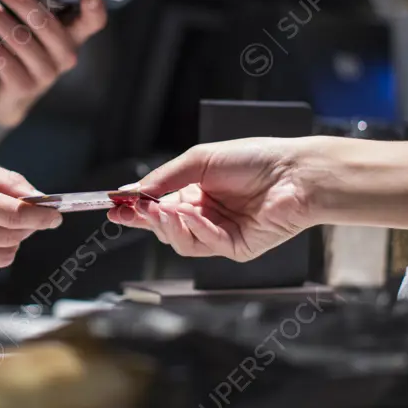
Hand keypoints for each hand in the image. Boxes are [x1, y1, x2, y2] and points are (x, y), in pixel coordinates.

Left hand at [0, 0, 107, 126]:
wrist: (8, 96)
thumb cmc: (22, 50)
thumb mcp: (33, 29)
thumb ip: (33, 7)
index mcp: (73, 36)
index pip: (93, 22)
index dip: (94, 10)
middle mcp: (66, 56)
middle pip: (46, 23)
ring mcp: (46, 73)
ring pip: (19, 39)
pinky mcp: (23, 86)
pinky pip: (0, 58)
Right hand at [106, 139, 313, 261]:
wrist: (293, 173)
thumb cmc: (252, 159)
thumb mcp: (199, 160)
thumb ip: (163, 178)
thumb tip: (129, 192)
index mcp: (196, 192)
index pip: (158, 205)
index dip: (135, 208)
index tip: (113, 207)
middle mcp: (206, 214)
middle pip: (164, 227)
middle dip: (146, 219)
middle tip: (132, 210)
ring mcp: (220, 233)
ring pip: (180, 240)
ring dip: (168, 225)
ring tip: (162, 208)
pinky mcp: (236, 248)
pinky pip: (205, 244)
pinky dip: (195, 229)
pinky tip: (192, 214)